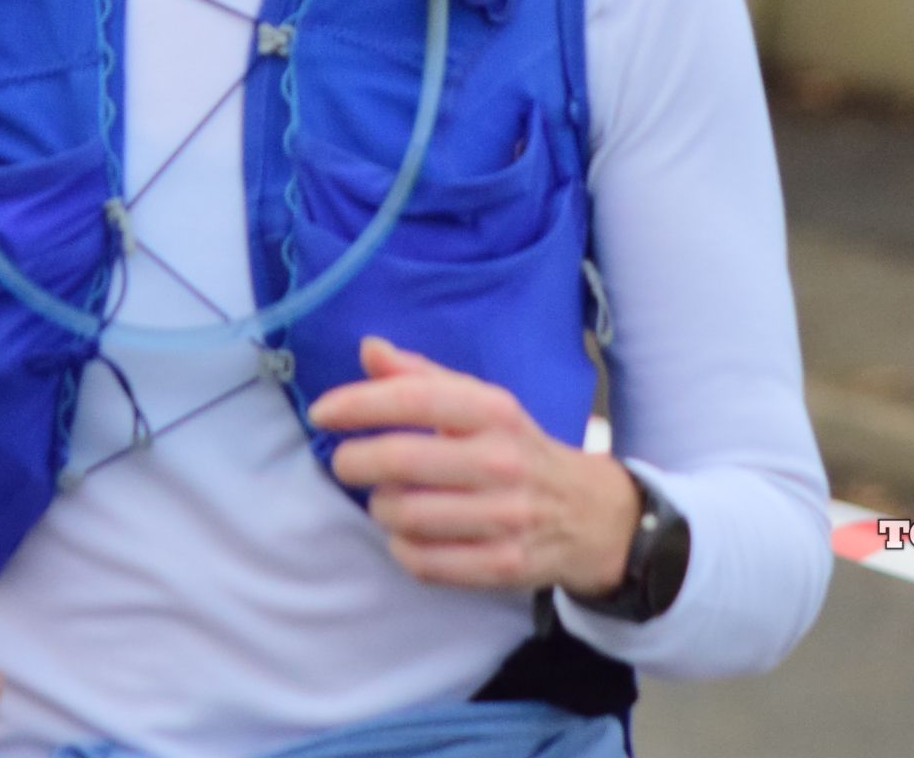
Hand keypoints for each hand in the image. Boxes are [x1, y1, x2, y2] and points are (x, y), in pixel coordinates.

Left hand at [308, 335, 640, 599]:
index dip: (358, 404)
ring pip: (405, 516)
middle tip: (346, 463)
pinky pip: (424, 563)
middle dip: (355, 462)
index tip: (322, 413)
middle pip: (400, 461)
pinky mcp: (504, 565)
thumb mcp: (482, 404)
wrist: (591, 514)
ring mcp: (506, 517)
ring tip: (386, 500)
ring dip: (380, 508)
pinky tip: (408, 535)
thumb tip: (368, 349)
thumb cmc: (517, 449)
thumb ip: (421, 377)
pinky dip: (402, 549)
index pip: (414, 399)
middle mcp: (502, 461)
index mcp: (494, 411)